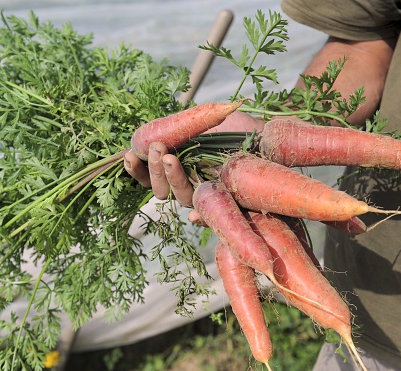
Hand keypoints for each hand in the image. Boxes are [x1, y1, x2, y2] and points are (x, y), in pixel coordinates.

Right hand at [124, 111, 264, 207]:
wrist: (273, 136)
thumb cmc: (239, 128)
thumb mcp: (203, 123)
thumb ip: (178, 129)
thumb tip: (151, 136)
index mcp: (180, 168)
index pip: (149, 176)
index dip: (136, 170)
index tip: (127, 155)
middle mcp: (191, 185)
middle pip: (161, 189)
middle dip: (154, 170)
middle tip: (157, 149)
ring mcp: (208, 196)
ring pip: (181, 198)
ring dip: (171, 179)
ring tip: (169, 157)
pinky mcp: (228, 205)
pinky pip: (210, 216)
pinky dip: (200, 217)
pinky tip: (194, 215)